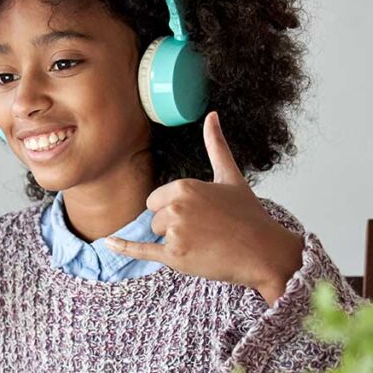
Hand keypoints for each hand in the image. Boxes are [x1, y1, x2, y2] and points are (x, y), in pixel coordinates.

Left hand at [106, 111, 303, 300]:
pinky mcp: (175, 257)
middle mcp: (176, 207)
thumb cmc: (249, 216)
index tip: (199, 215)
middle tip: (205, 231)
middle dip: (173, 226)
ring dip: (175, 242)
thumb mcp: (230, 176)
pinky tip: (108, 243)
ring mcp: (175, 233)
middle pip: (154, 218)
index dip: (173, 209)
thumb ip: (216, 146)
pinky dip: (124, 248)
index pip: (156, 199)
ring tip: (205, 243)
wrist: (264, 252)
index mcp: (185, 186)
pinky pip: (141, 251)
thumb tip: (212, 115)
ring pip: (156, 235)